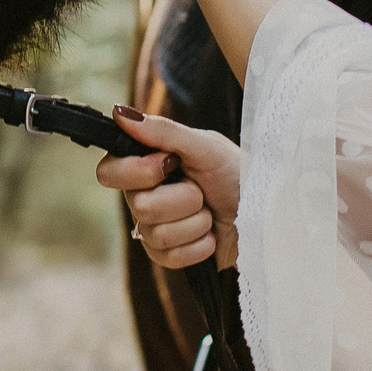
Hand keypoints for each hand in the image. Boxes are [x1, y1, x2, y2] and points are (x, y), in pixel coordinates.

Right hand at [97, 106, 241, 269]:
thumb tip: (121, 113)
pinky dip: (201, 243)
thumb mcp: (204, 146)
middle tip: (201, 189)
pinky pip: (171, 257)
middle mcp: (143, 197)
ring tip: (210, 211)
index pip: (108, 172)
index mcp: (144, 166)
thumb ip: (163, 131)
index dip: (135, 172)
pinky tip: (211, 234)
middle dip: (184, 198)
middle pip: (140, 206)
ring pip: (158, 234)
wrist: (263, 209)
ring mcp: (154, 229)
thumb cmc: (235, 173)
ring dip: (197, 221)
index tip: (168, 164)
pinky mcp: (169, 256)